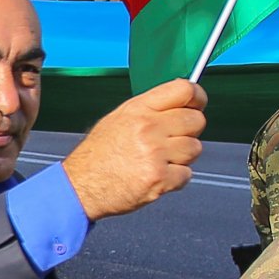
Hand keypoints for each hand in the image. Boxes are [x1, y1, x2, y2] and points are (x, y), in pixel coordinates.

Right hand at [62, 78, 206, 217]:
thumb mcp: (118, 118)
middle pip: (196, 120)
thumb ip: (150, 109)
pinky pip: (187, 174)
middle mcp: (148, 128)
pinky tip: (157, 176)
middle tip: (174, 140)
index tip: (198, 104)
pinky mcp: (160, 179)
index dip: (197, 97)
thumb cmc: (97, 156)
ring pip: (195, 148)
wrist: (81, 187)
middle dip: (190, 131)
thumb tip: (180, 104)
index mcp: (139, 109)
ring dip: (183, 157)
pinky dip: (176, 178)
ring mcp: (155, 154)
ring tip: (161, 161)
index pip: (184, 90)